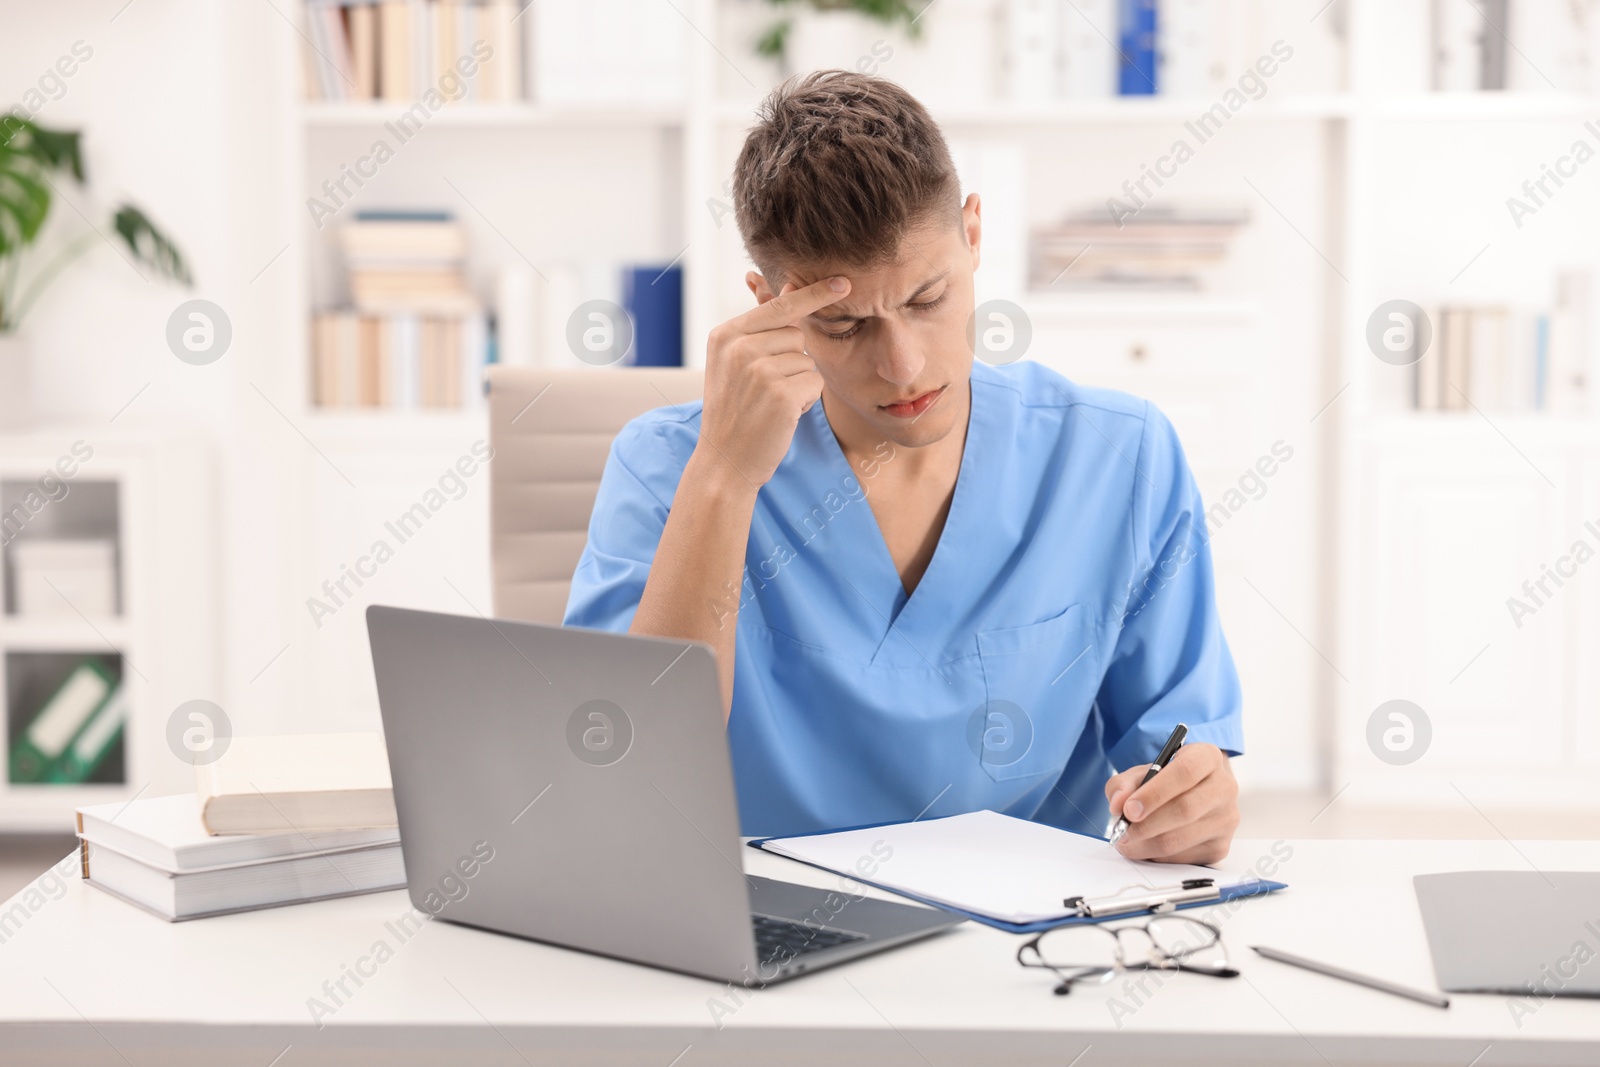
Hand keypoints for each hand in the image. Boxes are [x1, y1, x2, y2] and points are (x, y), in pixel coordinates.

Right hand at [697, 276, 849, 487]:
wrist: (725, 461)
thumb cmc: (735, 412)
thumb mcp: (735, 364)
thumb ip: (762, 328)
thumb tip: (789, 290)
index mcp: (725, 335)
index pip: (778, 307)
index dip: (814, 294)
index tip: (844, 281)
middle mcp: (739, 347)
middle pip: (797, 334)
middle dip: (793, 360)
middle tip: (766, 388)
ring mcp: (758, 370)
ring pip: (807, 359)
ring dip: (799, 382)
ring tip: (771, 402)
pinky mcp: (780, 393)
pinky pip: (815, 381)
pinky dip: (806, 399)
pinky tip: (782, 414)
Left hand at [1104, 743, 1238, 864]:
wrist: (1191, 796)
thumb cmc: (1165, 781)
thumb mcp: (1142, 773)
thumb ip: (1124, 784)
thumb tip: (1117, 804)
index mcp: (1208, 758)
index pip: (1185, 773)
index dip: (1155, 793)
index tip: (1129, 809)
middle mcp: (1225, 787)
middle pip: (1185, 810)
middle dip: (1146, 824)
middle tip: (1122, 831)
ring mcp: (1226, 819)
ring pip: (1181, 839)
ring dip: (1146, 844)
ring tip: (1126, 840)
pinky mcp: (1220, 847)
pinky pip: (1183, 858)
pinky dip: (1157, 856)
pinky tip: (1145, 846)